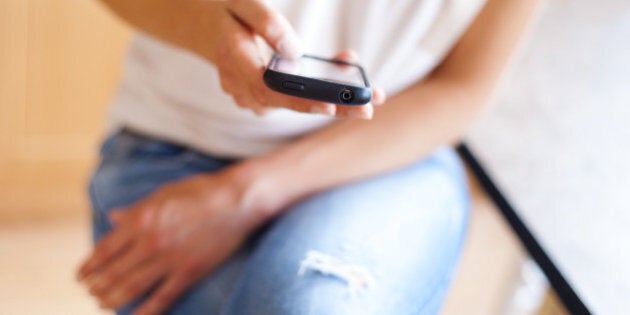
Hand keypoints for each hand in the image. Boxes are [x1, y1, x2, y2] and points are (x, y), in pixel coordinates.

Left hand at [77, 169, 264, 314]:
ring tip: (104, 304)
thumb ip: (136, 210)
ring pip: (131, 288)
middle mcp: (151, 240)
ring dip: (112, 300)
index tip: (80, 276)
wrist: (236, 199)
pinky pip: (163, 298)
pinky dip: (145, 312)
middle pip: (113, 272)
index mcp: (142, 219)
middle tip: (91, 294)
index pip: (105, 249)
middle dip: (97, 287)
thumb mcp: (162, 194)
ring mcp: (170, 258)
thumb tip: (112, 216)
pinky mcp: (190, 271)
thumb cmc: (200, 191)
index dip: (89, 266)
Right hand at [207, 0, 385, 117]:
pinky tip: (348, 79)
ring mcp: (251, 96)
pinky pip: (294, 98)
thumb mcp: (241, 2)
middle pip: (290, 103)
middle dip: (332, 107)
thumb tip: (295, 51)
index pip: (270, 89)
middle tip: (369, 108)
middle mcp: (242, 87)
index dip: (302, 99)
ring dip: (334, 101)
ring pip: (296, 104)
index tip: (331, 106)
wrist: (203, 26)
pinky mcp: (264, 97)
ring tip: (372, 95)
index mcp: (234, 61)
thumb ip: (266, 23)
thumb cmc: (226, 10)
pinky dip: (322, 91)